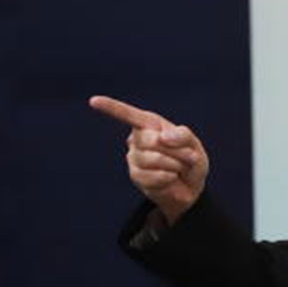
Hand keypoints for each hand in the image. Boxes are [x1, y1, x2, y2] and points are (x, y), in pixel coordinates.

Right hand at [89, 95, 209, 223]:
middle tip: (189, 157)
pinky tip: (171, 178)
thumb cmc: (190, 159)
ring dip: (174, 165)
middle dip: (176, 150)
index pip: (129, 114)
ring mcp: (134, 157)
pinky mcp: (136, 175)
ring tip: (178, 168)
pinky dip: (169, 177)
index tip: (94, 100)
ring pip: (153, 159)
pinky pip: (153, 176)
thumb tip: (162, 137)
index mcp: (150, 124)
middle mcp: (138, 138)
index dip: (112, 107)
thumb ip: (182, 135)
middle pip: (151, 140)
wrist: (191, 186)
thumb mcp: (193, 143)